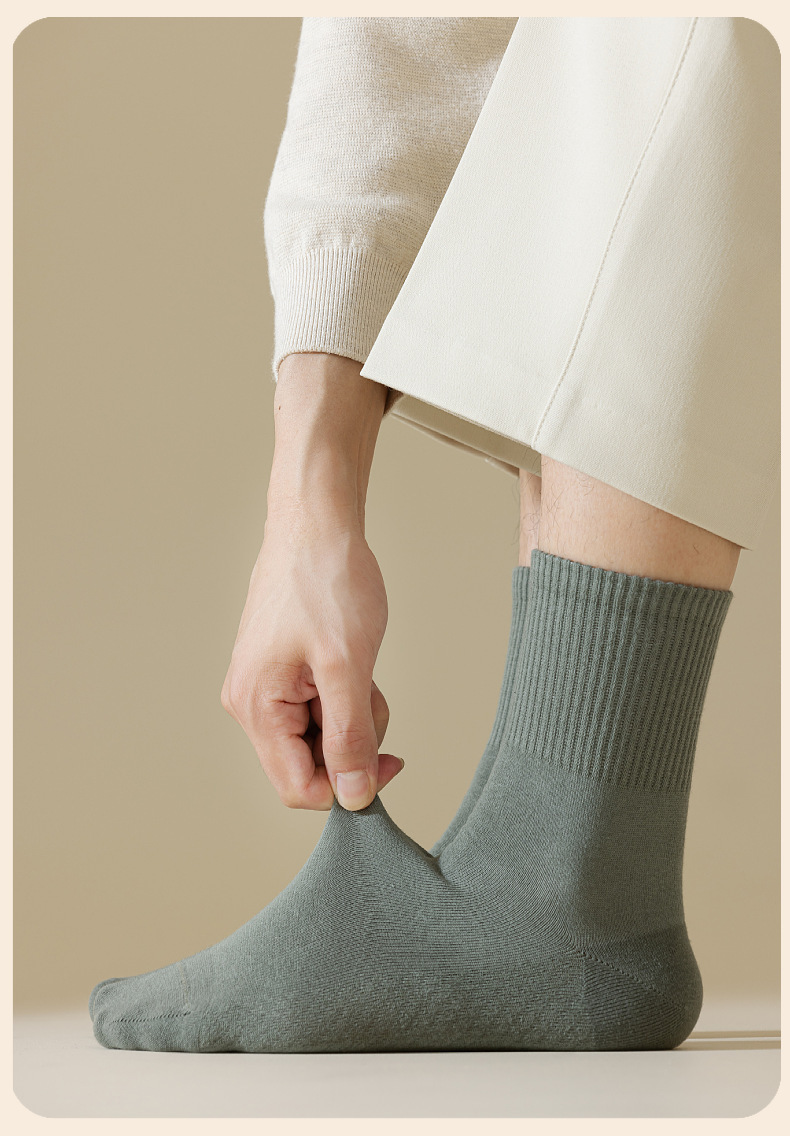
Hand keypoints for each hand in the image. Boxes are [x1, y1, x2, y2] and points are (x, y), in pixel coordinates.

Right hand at [221, 352, 402, 809]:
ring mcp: (264, 685)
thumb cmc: (325, 580)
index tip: (390, 760)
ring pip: (319, 734)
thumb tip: (355, 797)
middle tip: (372, 695)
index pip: (300, 788)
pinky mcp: (280, 669)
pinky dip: (345, 692)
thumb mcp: (347, 666)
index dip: (349, 786)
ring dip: (353, 713)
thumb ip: (351, 737)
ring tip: (361, 667)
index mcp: (256, 708)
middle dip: (353, 741)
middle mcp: (250, 703)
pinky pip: (318, 705)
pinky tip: (351, 657)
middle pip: (310, 764)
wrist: (317, 522)